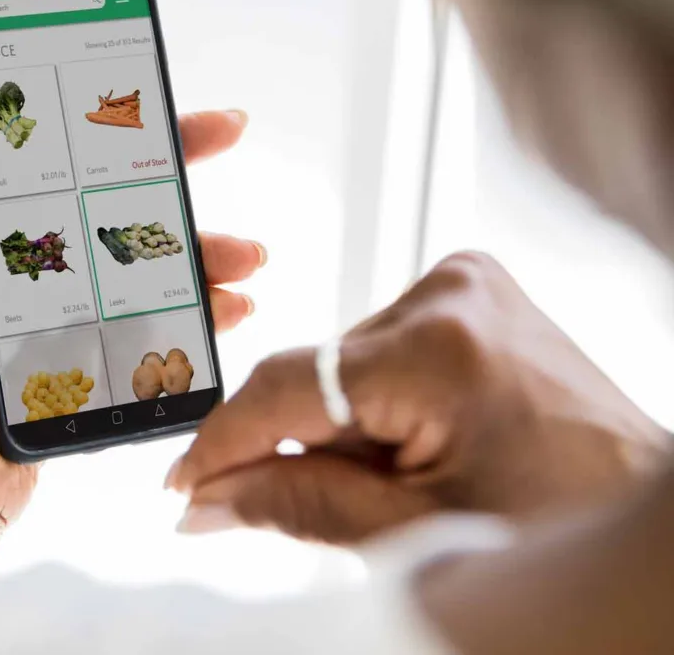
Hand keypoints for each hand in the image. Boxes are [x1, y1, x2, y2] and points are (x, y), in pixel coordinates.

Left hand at [0, 85, 265, 624]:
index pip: (45, 149)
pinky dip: (190, 307)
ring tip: (245, 255)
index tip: (142, 85)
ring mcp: (55, 300)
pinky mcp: (81, 345)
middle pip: (106, 189)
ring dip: (196, 245)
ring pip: (139, 253)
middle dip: (169, 161)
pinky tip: (227, 308)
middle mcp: (19, 252)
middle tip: (224, 132)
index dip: (94, 114)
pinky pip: (146, 312)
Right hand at [167, 252, 667, 541]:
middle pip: (318, 373)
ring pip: (345, 359)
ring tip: (408, 474)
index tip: (183, 484)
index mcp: (439, 349)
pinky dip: (376, 397)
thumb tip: (208, 500)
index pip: (289, 386)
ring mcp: (464, 279)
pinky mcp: (469, 284)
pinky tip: (421, 436)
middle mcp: (449, 290)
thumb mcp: (413, 533)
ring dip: (346, 422)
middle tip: (338, 504)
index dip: (226, 439)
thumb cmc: (554, 530)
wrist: (644, 509)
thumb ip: (297, 506)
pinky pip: (381, 343)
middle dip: (306, 443)